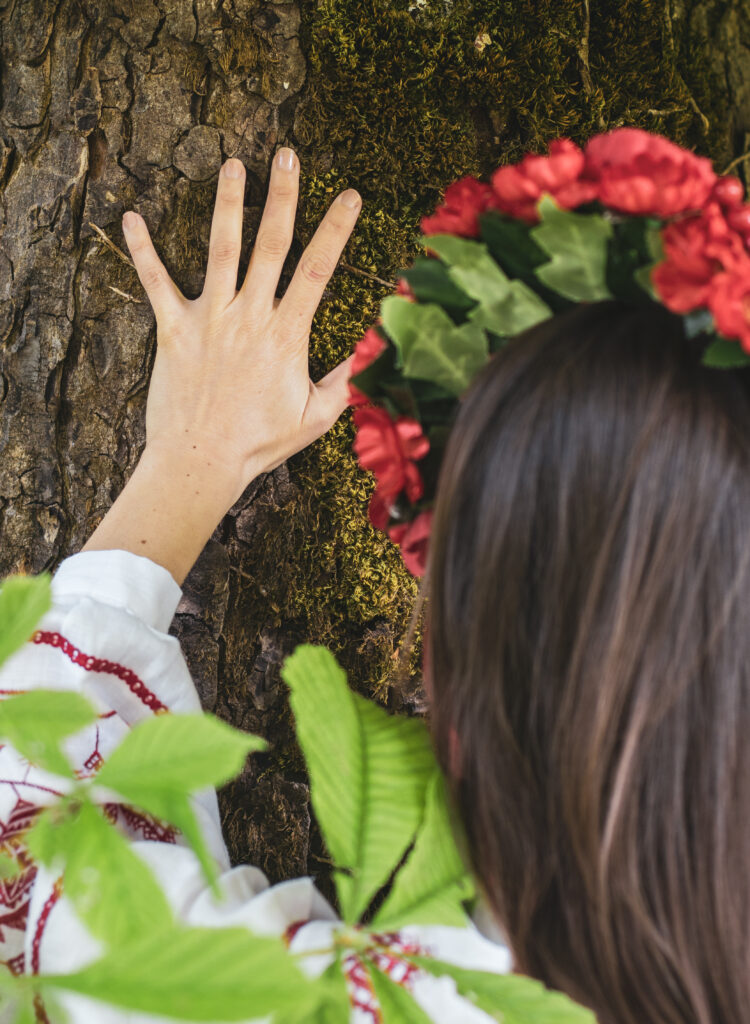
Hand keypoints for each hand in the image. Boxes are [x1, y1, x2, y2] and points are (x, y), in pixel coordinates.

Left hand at [122, 148, 361, 492]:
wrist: (201, 461)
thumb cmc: (258, 444)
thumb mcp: (315, 418)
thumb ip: (343, 383)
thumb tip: (366, 355)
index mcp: (287, 335)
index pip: (318, 270)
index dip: (336, 230)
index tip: (349, 196)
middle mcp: (249, 317)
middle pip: (271, 244)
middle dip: (283, 196)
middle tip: (288, 155)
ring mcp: (210, 320)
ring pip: (221, 250)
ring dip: (227, 204)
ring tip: (233, 165)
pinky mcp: (173, 330)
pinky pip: (155, 283)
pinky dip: (141, 251)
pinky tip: (131, 218)